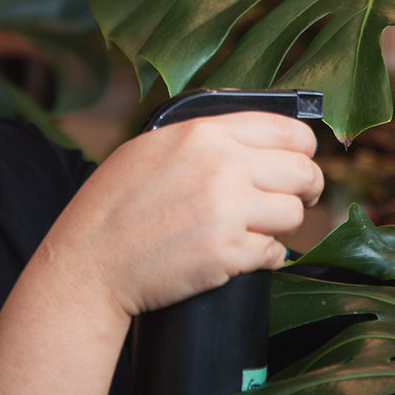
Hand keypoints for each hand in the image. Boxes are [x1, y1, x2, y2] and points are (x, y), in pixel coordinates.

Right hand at [45, 112, 322, 318]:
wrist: (88, 263)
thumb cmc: (114, 206)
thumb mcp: (152, 147)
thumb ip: (203, 136)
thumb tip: (256, 138)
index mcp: (204, 133)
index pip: (288, 131)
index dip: (302, 150)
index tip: (298, 164)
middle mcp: (222, 166)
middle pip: (303, 171)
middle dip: (306, 189)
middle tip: (296, 201)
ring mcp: (227, 211)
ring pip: (294, 214)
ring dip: (281, 225)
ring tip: (256, 229)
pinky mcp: (227, 254)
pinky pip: (275, 253)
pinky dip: (264, 257)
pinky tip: (241, 254)